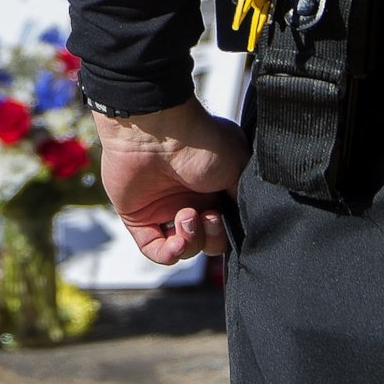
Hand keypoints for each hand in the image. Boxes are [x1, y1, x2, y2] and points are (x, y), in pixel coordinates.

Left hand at [94, 97, 248, 265]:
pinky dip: (169, 254)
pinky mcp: (139, 218)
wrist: (158, 130)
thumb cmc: (201, 141)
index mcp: (213, 189)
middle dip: (212, 237)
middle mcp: (189, 200)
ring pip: (184, 249)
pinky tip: (176, 243)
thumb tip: (244, 223)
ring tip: (186, 215)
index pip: (225, 227)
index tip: (226, 217)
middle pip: (207, 241)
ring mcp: (163, 210)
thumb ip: (242, 199)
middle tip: (208, 215)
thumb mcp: (238, 167)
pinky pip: (155, 250)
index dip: (228, 231)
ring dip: (191, 241)